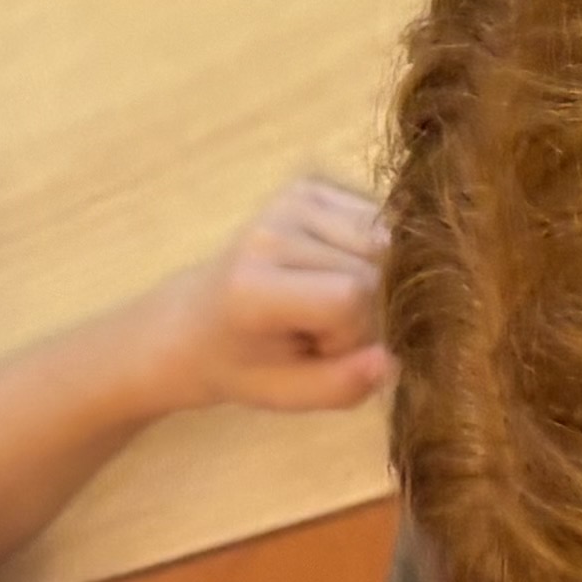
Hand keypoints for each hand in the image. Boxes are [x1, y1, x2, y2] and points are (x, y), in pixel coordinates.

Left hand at [137, 172, 393, 417]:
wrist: (192, 322)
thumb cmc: (238, 364)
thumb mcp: (283, 395)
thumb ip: (339, 386)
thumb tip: (389, 361)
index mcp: (255, 285)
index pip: (351, 297)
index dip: (349, 334)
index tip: (316, 349)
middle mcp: (271, 230)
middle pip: (371, 267)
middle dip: (361, 310)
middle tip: (315, 329)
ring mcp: (289, 200)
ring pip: (381, 241)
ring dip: (367, 280)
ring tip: (319, 300)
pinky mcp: (307, 186)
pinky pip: (374, 219)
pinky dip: (366, 252)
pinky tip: (328, 270)